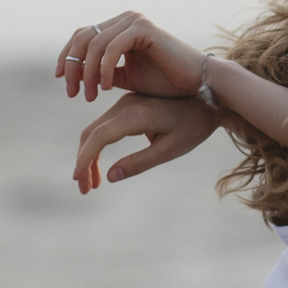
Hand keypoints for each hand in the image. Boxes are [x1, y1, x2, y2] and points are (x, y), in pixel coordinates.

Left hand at [56, 12, 208, 101]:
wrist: (197, 83)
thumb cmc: (166, 82)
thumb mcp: (127, 78)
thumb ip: (104, 72)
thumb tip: (77, 75)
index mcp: (120, 27)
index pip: (83, 36)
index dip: (68, 57)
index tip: (62, 81)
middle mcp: (126, 19)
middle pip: (83, 38)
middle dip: (73, 66)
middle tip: (72, 93)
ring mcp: (134, 20)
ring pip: (94, 44)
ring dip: (87, 73)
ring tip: (89, 96)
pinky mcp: (143, 28)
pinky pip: (112, 48)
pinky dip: (102, 69)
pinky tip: (103, 88)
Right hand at [73, 92, 223, 193]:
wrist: (209, 98)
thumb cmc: (194, 126)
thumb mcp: (170, 149)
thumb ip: (139, 163)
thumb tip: (109, 177)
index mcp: (136, 115)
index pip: (99, 137)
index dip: (85, 159)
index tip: (78, 180)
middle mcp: (125, 105)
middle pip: (91, 133)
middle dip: (83, 162)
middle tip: (84, 189)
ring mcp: (125, 102)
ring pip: (95, 129)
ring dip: (88, 155)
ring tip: (92, 184)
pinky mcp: (128, 104)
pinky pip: (105, 125)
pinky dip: (98, 146)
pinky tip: (102, 167)